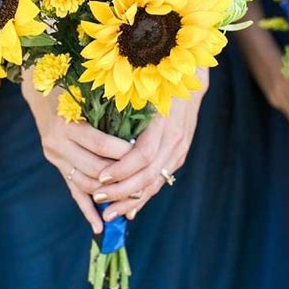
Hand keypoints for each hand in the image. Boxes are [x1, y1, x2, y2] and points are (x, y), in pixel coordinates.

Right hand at [21, 77, 131, 233]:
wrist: (41, 92)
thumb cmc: (72, 86)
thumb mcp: (88, 91)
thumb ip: (109, 108)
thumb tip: (144, 124)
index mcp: (67, 122)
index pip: (101, 145)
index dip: (124, 153)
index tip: (146, 154)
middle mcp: (57, 142)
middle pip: (95, 168)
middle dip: (122, 176)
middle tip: (146, 180)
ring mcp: (55, 157)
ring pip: (86, 184)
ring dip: (110, 193)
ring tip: (133, 198)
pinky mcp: (57, 166)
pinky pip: (74, 192)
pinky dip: (87, 210)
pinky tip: (100, 226)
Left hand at [93, 69, 209, 221]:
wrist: (192, 75)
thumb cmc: (158, 78)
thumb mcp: (143, 89)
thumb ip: (125, 107)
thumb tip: (97, 122)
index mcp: (164, 123)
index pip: (142, 156)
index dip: (122, 169)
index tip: (101, 178)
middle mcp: (175, 139)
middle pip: (148, 175)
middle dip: (122, 191)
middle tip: (99, 200)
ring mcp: (180, 148)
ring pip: (155, 183)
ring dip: (131, 200)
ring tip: (110, 213)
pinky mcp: (180, 154)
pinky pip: (161, 180)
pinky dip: (144, 196)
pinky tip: (129, 209)